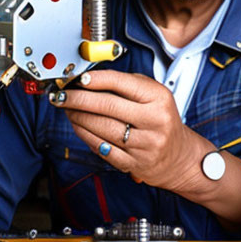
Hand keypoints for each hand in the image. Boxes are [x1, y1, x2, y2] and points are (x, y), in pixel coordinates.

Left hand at [51, 70, 213, 194]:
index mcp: (158, 98)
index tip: (78, 79)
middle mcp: (154, 120)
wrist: (178, 156)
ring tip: (67, 109)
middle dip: (78, 99)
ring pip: (102, 128)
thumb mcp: (154, 95)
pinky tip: (78, 127)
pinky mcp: (134, 163)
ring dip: (78, 117)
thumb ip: (126, 84)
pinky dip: (85, 136)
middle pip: (107, 106)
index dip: (96, 79)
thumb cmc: (161, 119)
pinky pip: (103, 148)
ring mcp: (145, 144)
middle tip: (62, 95)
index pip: (121, 83)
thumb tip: (89, 79)